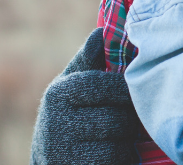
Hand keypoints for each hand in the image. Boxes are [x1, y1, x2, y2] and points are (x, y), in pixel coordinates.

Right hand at [30, 28, 137, 164]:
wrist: (49, 160)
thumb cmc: (70, 116)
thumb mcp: (72, 86)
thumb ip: (89, 60)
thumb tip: (101, 31)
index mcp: (59, 93)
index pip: (106, 85)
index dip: (125, 91)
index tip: (132, 92)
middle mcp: (57, 123)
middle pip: (119, 117)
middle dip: (129, 119)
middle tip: (127, 119)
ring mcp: (65, 152)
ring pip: (120, 141)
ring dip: (127, 141)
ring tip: (117, 137)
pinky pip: (117, 160)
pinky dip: (122, 158)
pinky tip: (112, 154)